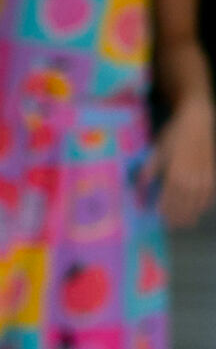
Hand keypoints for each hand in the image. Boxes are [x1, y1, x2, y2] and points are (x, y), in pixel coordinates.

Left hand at [144, 100, 214, 228]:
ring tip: (186, 222)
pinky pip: (210, 194)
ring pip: (199, 202)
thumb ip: (148, 172)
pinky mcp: (214, 173)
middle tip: (173, 226)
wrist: (197, 122)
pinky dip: (205, 204)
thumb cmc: (174, 136)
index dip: (166, 212)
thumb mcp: (157, 153)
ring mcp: (206, 177)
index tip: (162, 220)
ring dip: (192, 214)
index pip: (170, 201)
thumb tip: (139, 189)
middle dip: (179, 217)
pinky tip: (200, 209)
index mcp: (175, 175)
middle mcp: (192, 179)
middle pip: (185, 205)